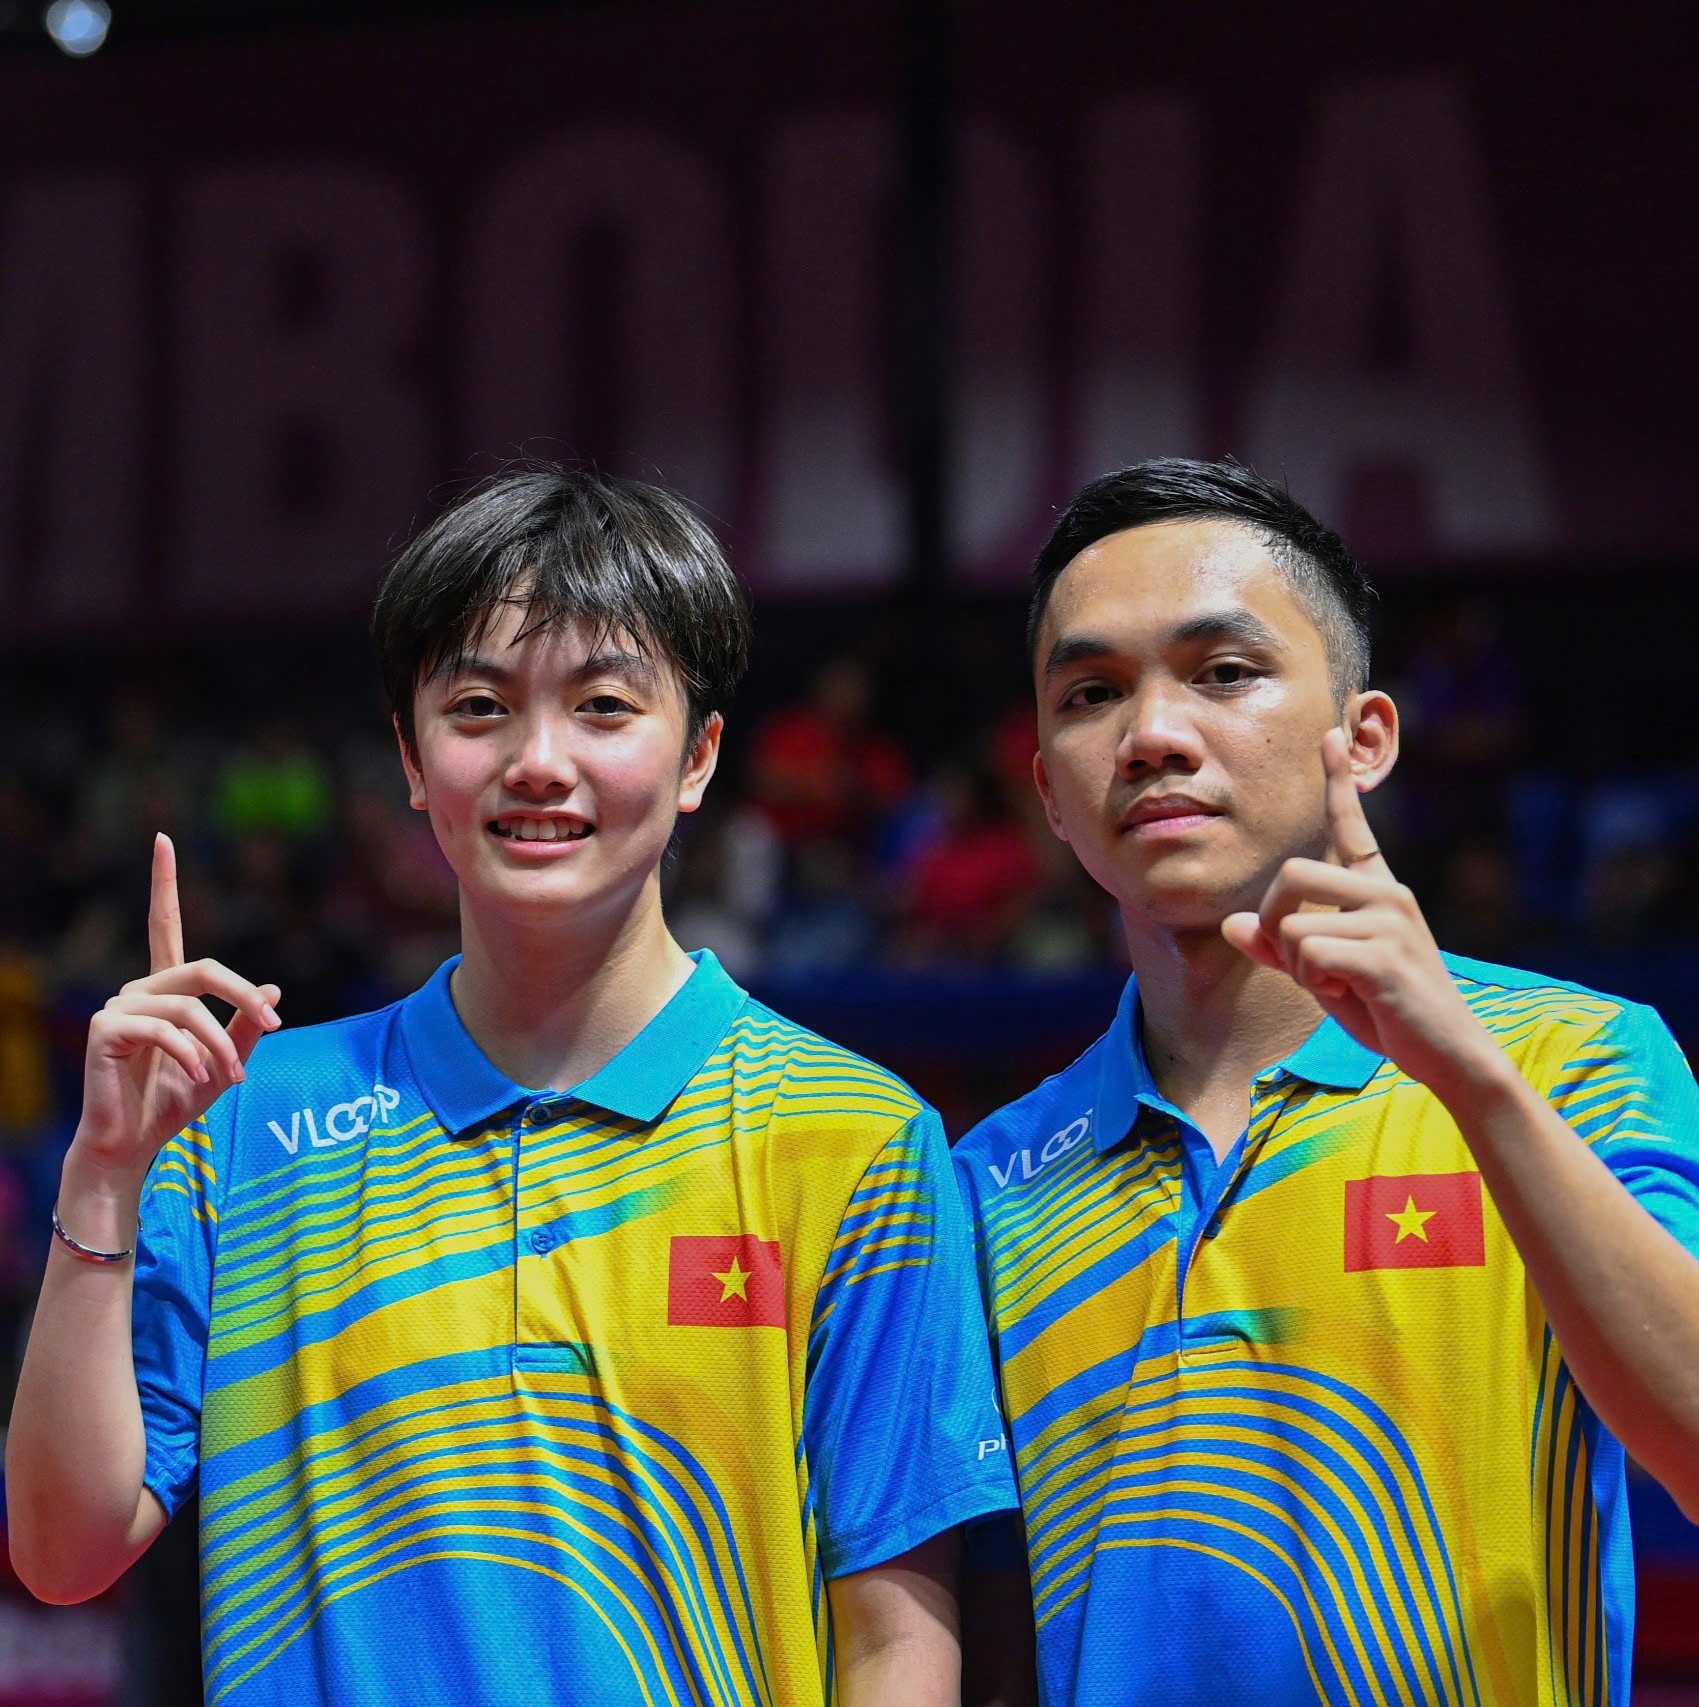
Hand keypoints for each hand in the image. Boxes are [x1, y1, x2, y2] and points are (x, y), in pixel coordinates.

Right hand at [73, 834, 280, 1181]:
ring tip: (233, 1076)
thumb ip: (247, 1026)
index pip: (164, 924)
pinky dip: (191, 1053)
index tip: (162, 839)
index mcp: (166, 989)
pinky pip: (163, 1029)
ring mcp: (118, 1006)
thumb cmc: (175, 1101)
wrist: (134, 1142)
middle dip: (243, 996)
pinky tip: (198, 1075)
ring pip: (189, 1007)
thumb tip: (273, 989)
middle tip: (275, 1027)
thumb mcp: (227, 1061)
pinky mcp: (105, 1029)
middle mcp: (140, 989)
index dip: (163, 882)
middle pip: (203, 968)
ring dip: (221, 1043)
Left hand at [1221, 728, 1502, 1096]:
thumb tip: (1233, 924)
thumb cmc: (1386, 1011)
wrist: (1447, 1055)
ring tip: (1338, 984)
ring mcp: (1389, 920)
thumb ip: (1281, 948)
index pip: (1351, 827)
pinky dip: (1313, 983)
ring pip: (1294, 925)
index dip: (1337, 781)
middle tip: (1297, 962)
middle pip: (1290, 876)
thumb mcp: (1324, 976)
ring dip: (1298, 966)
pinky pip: (1309, 955)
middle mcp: (1387, 893)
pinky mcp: (1384, 955)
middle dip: (1272, 922)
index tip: (1331, 733)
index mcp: (1377, 891)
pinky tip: (1351, 996)